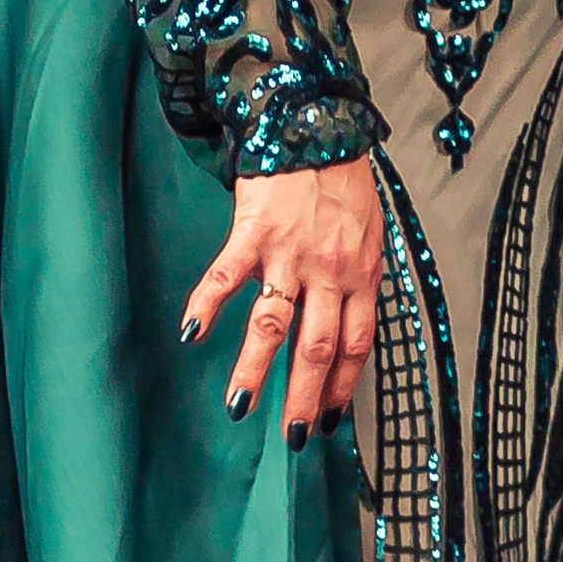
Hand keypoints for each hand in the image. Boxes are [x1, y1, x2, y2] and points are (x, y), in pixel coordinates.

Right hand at [182, 152, 387, 439]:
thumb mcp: (370, 231)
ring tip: (239, 406)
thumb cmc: (345, 180)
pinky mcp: (254, 232)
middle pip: (317, 347)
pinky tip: (192, 333)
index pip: (356, 344)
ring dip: (254, 369)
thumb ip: (359, 277)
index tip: (326, 419)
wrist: (319, 124)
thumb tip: (351, 322)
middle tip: (289, 436)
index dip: (341, 386)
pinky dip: (207, 304)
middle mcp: (329, 272)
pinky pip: (227, 275)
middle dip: (302, 396)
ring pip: (273, 323)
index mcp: (361, 274)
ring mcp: (290, 254)